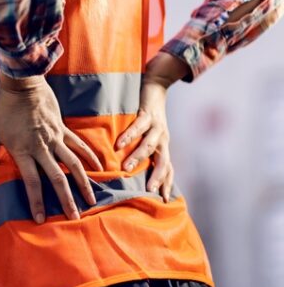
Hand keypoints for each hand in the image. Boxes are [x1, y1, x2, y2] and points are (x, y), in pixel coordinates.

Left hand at [0, 74, 103, 223]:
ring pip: (74, 164)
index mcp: (23, 151)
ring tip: (91, 200)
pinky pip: (79, 145)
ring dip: (83, 183)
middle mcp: (42, 147)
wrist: (22, 84)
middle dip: (66, 199)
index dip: (36, 201)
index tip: (41, 219)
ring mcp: (55, 138)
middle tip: (74, 217)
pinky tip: (99, 169)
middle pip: (57, 178)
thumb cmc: (3, 109)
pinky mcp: (63, 129)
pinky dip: (90, 157)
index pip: (32, 182)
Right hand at [115, 52, 187, 202]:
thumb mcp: (149, 135)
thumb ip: (144, 150)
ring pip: (149, 146)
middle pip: (163, 161)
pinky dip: (128, 136)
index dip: (167, 183)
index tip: (164, 200)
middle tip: (148, 191)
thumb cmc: (148, 115)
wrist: (155, 87)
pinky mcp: (148, 114)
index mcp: (163, 146)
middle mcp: (163, 138)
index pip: (169, 168)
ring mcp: (157, 126)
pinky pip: (138, 127)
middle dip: (156, 176)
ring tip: (125, 169)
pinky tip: (119, 144)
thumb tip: (131, 170)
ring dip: (137, 158)